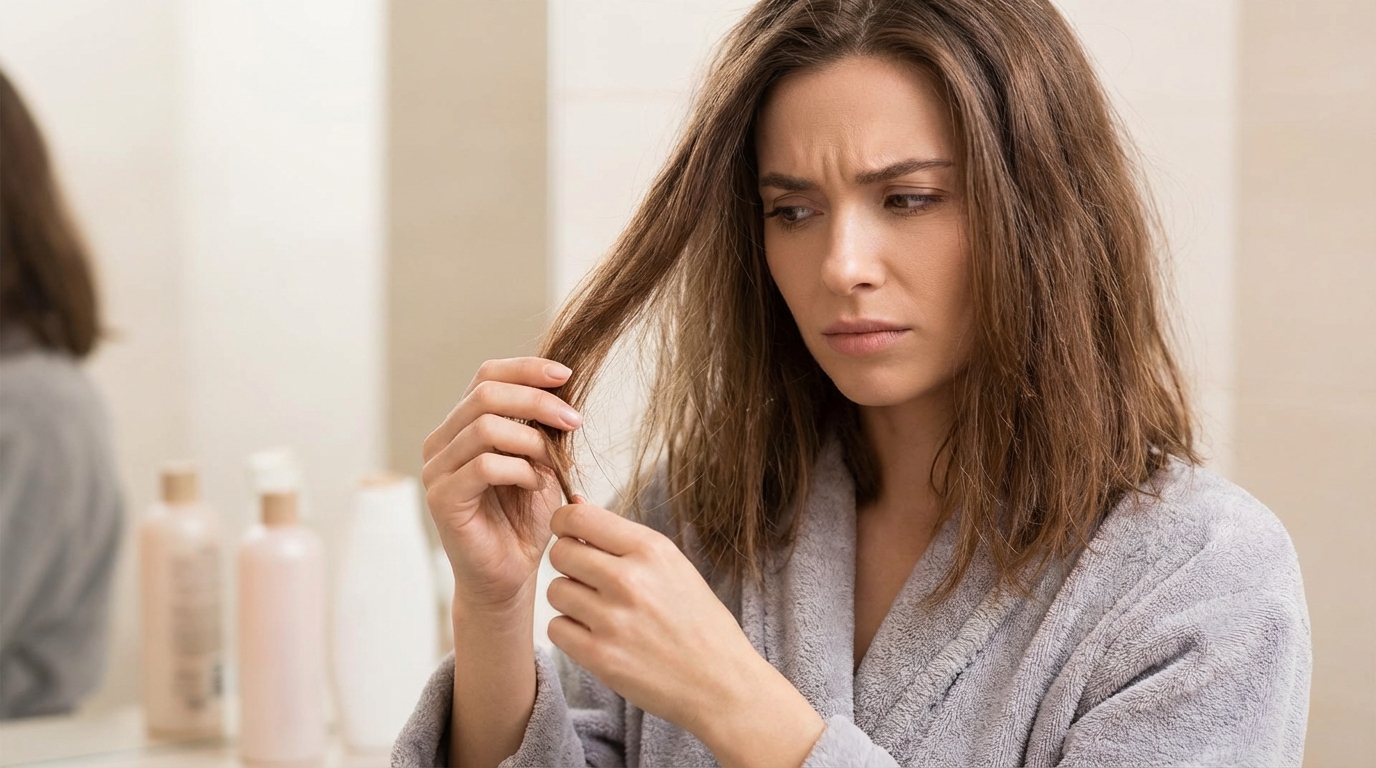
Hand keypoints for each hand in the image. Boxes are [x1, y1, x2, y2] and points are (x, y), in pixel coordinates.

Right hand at [421, 357, 580, 615]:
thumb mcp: (540, 463)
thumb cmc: (523, 521)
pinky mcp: (443, 499)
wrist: (508, 577)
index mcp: (461, 427)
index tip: (566, 375)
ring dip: (531, 440)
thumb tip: (562, 387)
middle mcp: (441, 443)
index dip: (526, 369)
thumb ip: (542, 427)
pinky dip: (520, 470)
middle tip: (573, 420)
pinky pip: (485, 466)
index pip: (486, 377)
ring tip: (553, 463)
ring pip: (484, 427)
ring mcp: (436, 471)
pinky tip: (537, 485)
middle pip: (485, 395)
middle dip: (537, 401)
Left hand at [544, 499, 825, 767]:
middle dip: (569, 563)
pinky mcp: (600, 657)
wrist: (721, 682)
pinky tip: (598, 636)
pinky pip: (556, 629)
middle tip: (590, 579)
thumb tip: (574, 503)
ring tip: (601, 612)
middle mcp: (629, 579)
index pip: (577, 517)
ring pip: (556, 591)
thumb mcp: (672, 566)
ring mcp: (612, 619)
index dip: (564, 523)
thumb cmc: (698, 622)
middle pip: (560, 552)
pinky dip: (571, 632)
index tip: (569, 534)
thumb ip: (623, 540)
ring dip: (571, 600)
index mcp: (651, 549)